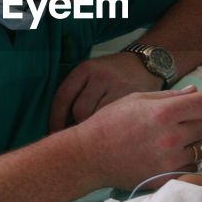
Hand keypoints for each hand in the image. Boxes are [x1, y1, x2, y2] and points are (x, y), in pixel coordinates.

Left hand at [49, 51, 163, 131]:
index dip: (55, 119)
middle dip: (78, 126)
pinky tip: (113, 132)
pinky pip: (117, 120)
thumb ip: (78, 94)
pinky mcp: (135, 96)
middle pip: (80, 111)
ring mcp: (119, 86)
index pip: (63, 96)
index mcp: (85, 69)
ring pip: (99, 119)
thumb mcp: (92, 74)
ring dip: (96, 130)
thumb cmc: (114, 75)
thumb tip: (61, 128)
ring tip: (99, 135)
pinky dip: (112, 129)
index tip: (54, 132)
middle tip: (81, 137)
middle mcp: (101, 75)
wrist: (146, 64)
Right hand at [73, 85, 201, 189]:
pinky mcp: (166, 179)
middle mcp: (172, 136)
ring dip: (192, 143)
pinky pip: (191, 168)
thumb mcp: (137, 99)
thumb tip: (195, 92)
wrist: (89, 156)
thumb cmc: (110, 122)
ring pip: (200, 148)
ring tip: (172, 140)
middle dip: (200, 120)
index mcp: (165, 112)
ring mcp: (170, 161)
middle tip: (183, 121)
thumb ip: (170, 96)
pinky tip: (169, 155)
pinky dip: (185, 161)